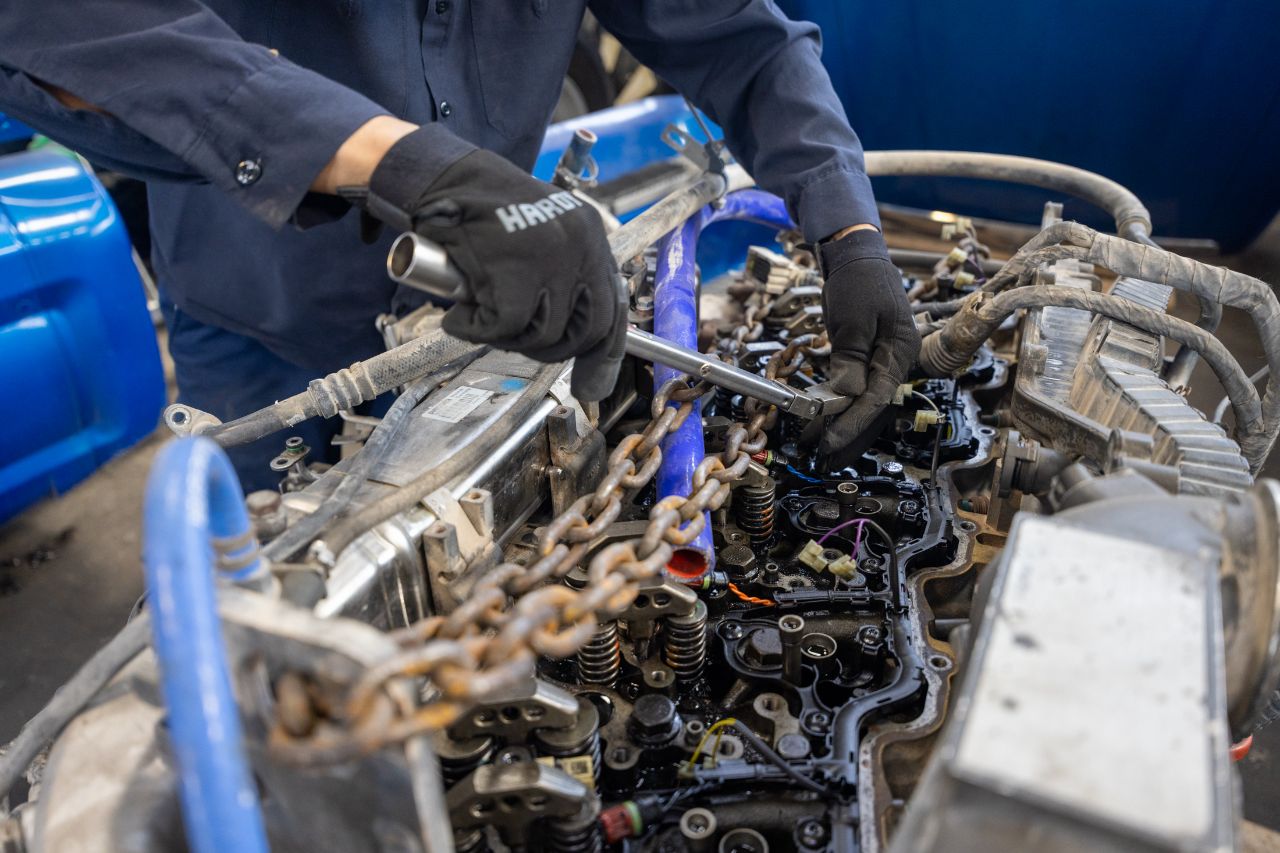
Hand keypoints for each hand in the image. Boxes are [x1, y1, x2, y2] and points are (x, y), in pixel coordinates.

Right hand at [364, 124, 624, 399]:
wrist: (446, 179)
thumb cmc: (485, 214)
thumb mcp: (542, 237)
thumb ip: (563, 276)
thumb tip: (571, 336)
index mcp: (591, 237)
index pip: (611, 309)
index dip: (600, 353)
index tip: (589, 381)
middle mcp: (580, 245)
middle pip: (585, 330)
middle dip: (550, 350)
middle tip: (514, 340)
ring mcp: (551, 256)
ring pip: (545, 333)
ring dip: (508, 338)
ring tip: (481, 318)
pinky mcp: (515, 268)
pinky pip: (505, 326)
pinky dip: (475, 330)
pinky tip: (459, 317)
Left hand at [819, 227, 919, 454]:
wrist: (856, 253)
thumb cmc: (858, 281)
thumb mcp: (852, 321)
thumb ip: (851, 359)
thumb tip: (847, 394)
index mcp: (899, 351)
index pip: (876, 397)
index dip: (852, 422)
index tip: (830, 441)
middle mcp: (894, 359)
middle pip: (873, 405)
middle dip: (848, 432)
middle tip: (821, 454)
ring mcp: (881, 358)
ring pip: (864, 400)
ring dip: (842, 422)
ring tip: (818, 444)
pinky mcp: (867, 355)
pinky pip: (856, 387)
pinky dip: (840, 404)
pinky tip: (824, 418)